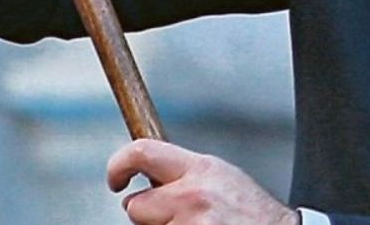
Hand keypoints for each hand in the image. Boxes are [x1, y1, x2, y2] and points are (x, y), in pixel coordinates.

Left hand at [107, 139, 298, 224]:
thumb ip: (187, 174)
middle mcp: (193, 197)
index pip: (142, 152)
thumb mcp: (222, 178)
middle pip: (136, 207)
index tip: (115, 180)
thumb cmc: (253, 214)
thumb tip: (149, 177)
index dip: (118, 165)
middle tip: (175, 218)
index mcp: (200, 169)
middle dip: (147, 215)